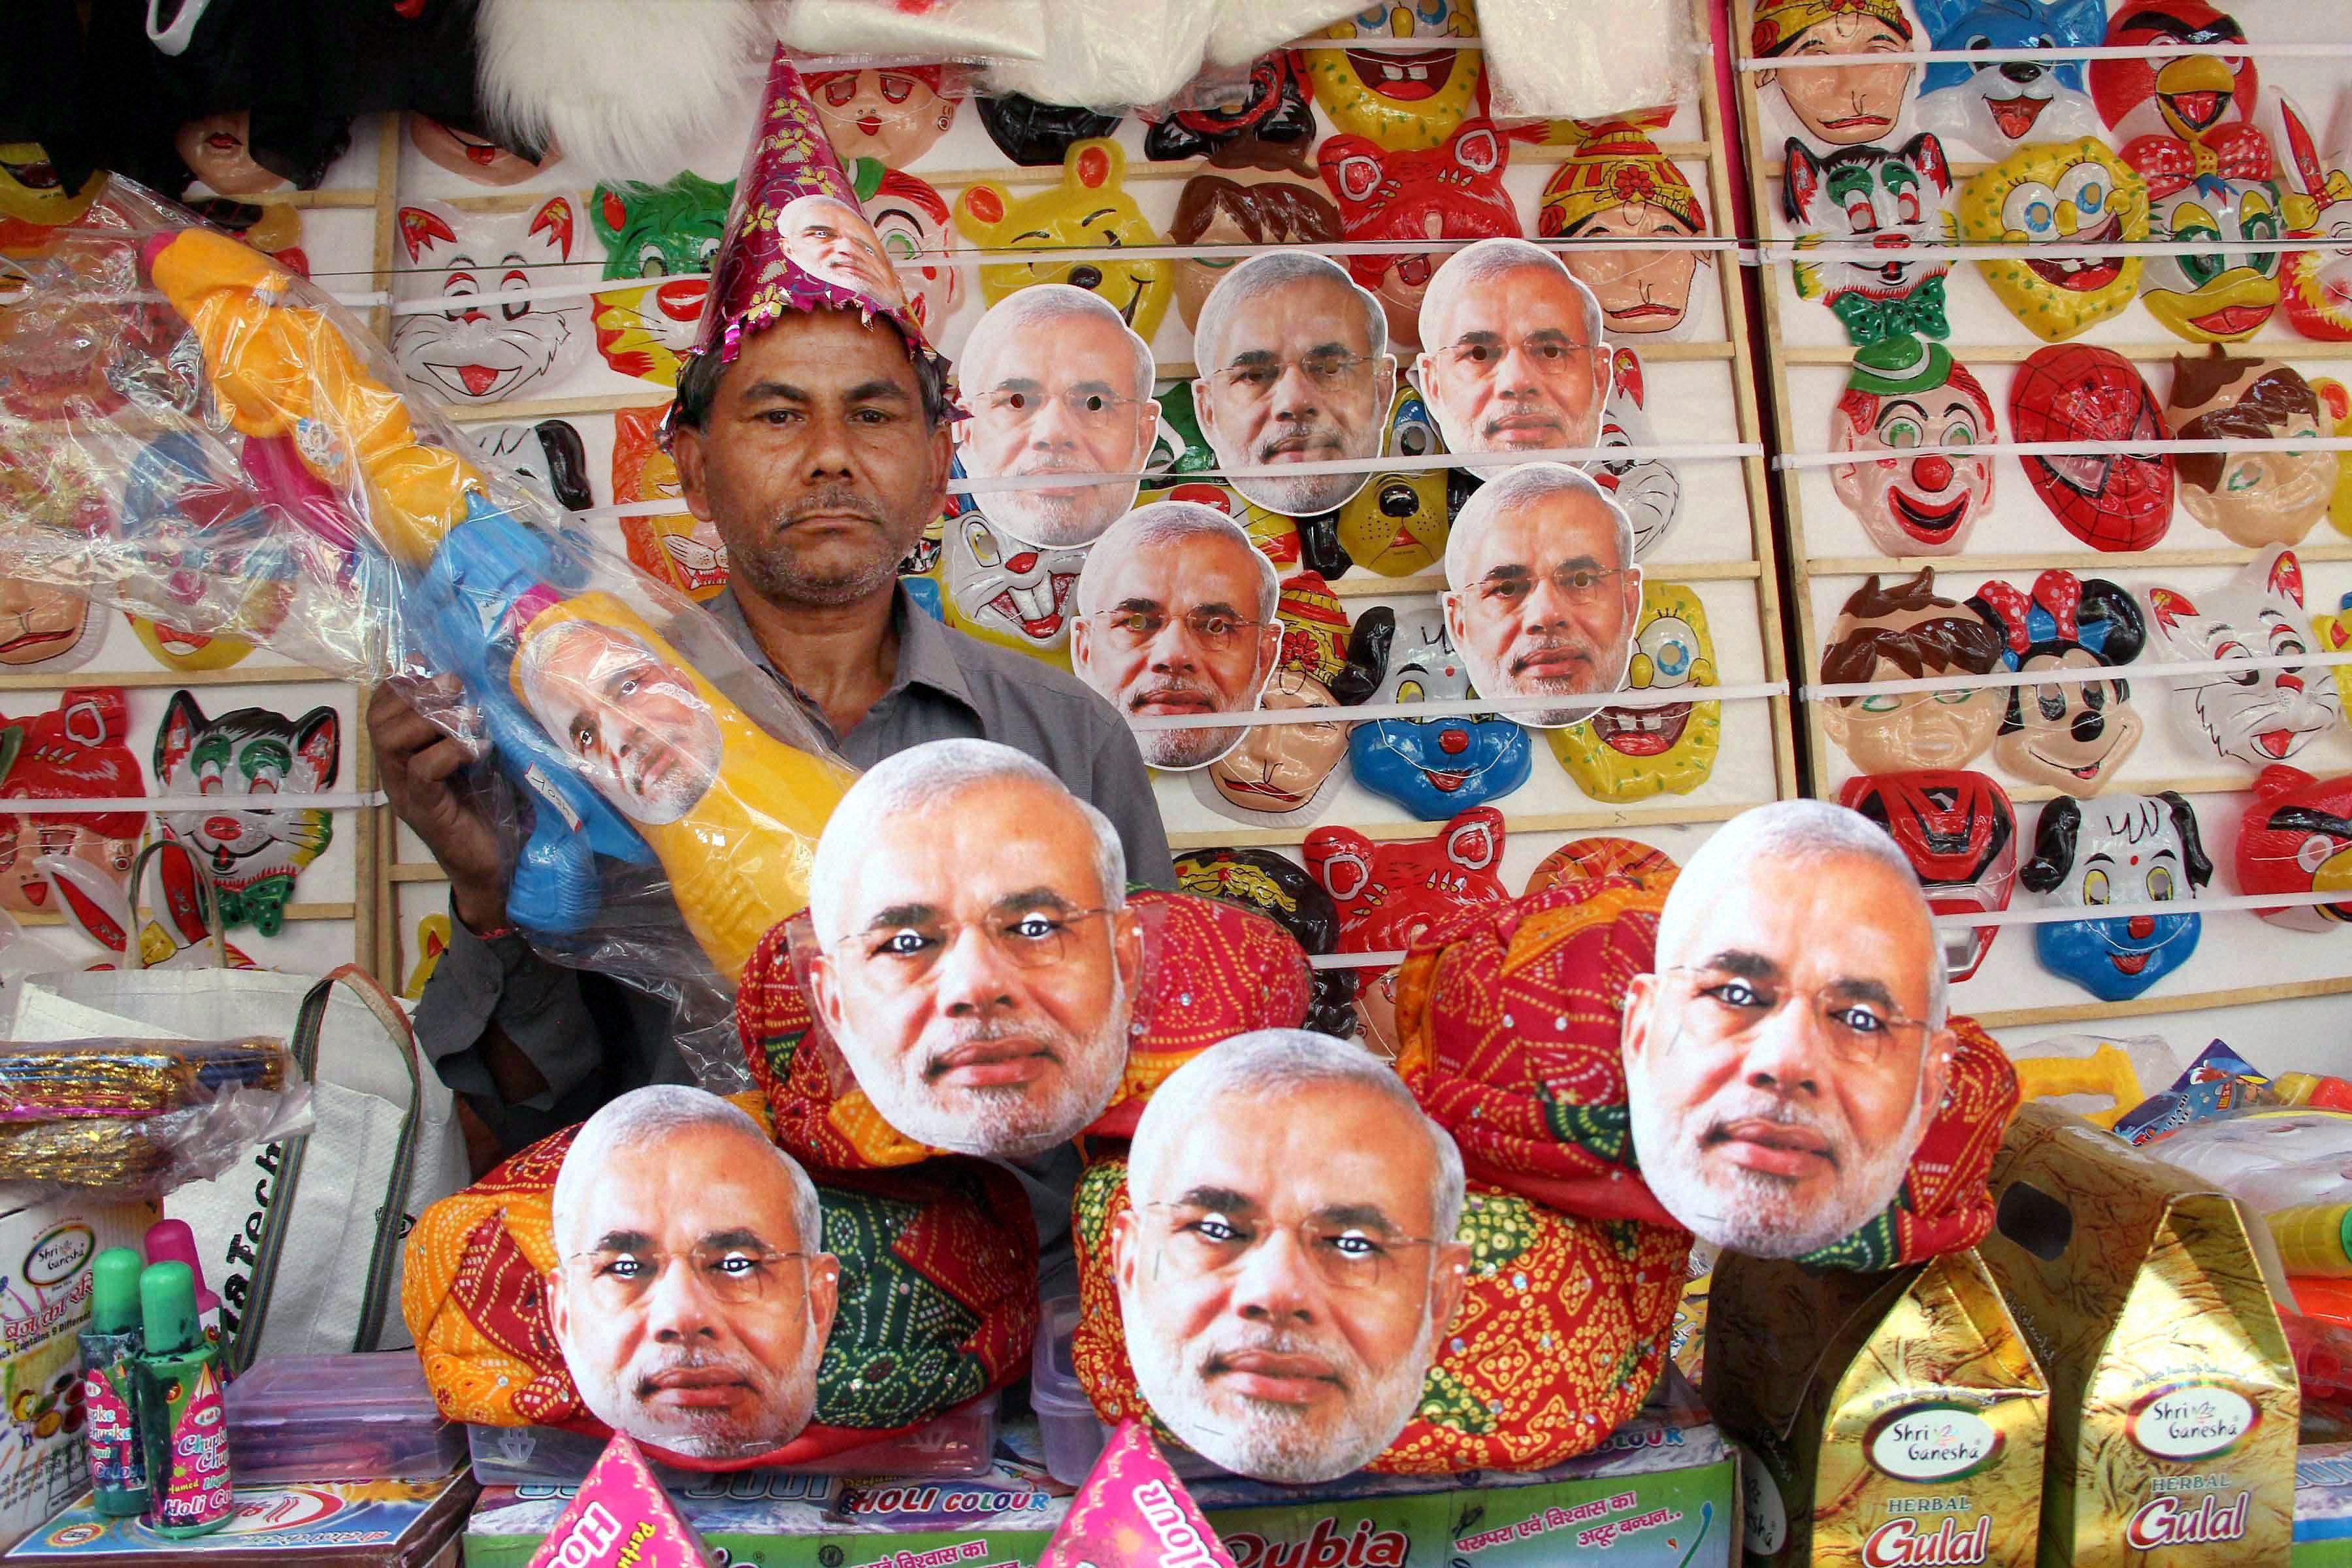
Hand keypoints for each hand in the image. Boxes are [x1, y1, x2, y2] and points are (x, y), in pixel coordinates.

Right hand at [369, 680, 509, 933]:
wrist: (492, 870)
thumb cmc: (486, 811)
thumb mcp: (475, 761)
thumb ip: (465, 729)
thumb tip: (478, 686)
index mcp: (402, 757)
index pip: (381, 708)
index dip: (403, 682)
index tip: (434, 669)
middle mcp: (395, 774)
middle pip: (380, 720)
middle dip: (418, 693)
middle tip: (455, 687)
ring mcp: (406, 793)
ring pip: (393, 739)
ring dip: (433, 718)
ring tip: (470, 717)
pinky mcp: (427, 811)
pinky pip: (423, 769)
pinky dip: (452, 751)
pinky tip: (479, 750)